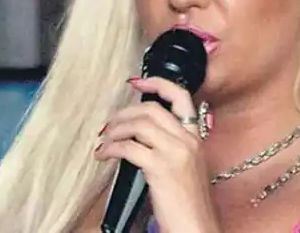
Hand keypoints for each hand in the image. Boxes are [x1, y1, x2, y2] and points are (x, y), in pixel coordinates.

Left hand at [94, 77, 219, 232]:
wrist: (195, 226)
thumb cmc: (188, 201)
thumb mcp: (188, 164)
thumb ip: (172, 144)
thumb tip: (141, 133)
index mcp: (195, 136)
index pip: (181, 96)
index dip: (157, 83)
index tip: (136, 82)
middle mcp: (188, 139)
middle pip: (152, 109)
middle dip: (124, 113)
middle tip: (109, 124)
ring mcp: (175, 152)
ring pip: (139, 124)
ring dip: (115, 129)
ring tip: (104, 140)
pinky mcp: (161, 167)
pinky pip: (129, 147)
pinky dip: (111, 148)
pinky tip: (104, 155)